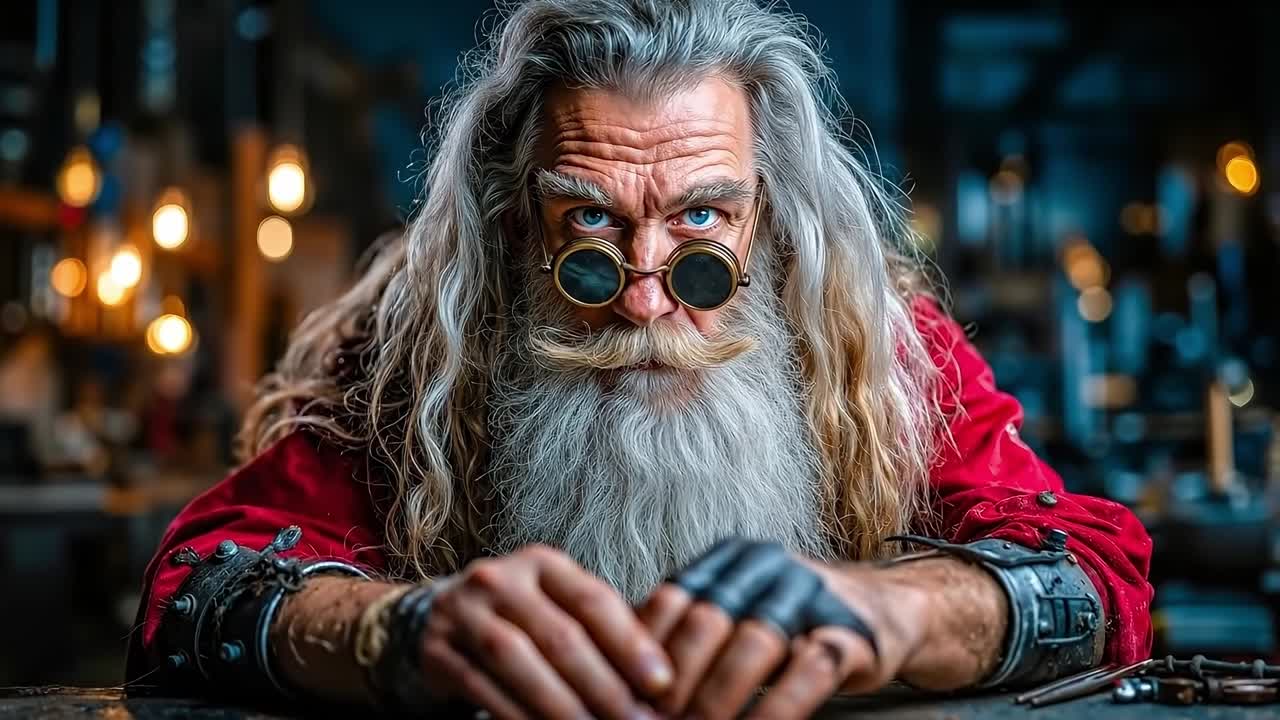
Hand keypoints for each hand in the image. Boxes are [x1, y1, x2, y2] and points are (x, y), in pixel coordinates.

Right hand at [418, 544, 673, 719]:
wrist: (440, 618)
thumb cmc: (521, 618)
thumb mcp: (558, 606)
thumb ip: (602, 630)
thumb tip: (660, 675)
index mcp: (543, 564)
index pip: (594, 601)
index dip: (631, 643)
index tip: (661, 682)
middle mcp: (500, 579)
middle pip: (560, 636)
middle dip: (603, 686)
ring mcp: (463, 612)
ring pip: (518, 661)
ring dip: (560, 704)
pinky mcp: (438, 649)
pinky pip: (481, 686)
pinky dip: (514, 714)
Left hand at [637, 539, 929, 719]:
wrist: (886, 609)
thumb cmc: (793, 620)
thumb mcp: (736, 609)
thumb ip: (684, 629)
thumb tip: (612, 665)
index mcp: (729, 560)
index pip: (671, 597)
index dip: (643, 650)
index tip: (624, 695)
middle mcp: (767, 567)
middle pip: (706, 621)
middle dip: (675, 681)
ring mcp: (811, 595)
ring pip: (753, 644)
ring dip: (718, 699)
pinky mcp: (849, 632)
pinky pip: (807, 673)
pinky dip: (775, 710)